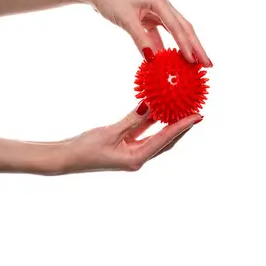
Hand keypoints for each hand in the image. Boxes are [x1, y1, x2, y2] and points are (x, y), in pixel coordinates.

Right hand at [47, 102, 202, 174]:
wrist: (66, 158)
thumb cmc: (85, 148)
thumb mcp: (110, 132)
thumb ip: (131, 120)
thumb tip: (149, 107)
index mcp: (136, 158)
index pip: (165, 139)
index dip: (183, 126)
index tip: (198, 116)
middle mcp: (137, 157)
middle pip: (166, 141)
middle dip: (182, 127)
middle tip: (197, 112)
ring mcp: (131, 153)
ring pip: (156, 136)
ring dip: (168, 124)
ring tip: (182, 110)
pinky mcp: (124, 146)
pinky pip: (143, 132)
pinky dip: (151, 122)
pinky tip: (157, 109)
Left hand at [87, 0, 212, 66]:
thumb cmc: (110, 0)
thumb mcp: (125, 20)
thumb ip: (140, 39)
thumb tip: (152, 60)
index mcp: (159, 1)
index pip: (177, 26)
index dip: (186, 45)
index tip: (194, 61)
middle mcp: (162, 5)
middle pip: (183, 29)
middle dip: (196, 47)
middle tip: (208, 65)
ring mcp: (157, 12)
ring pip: (176, 33)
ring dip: (185, 48)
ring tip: (197, 65)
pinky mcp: (149, 19)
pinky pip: (162, 36)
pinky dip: (166, 48)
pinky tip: (172, 62)